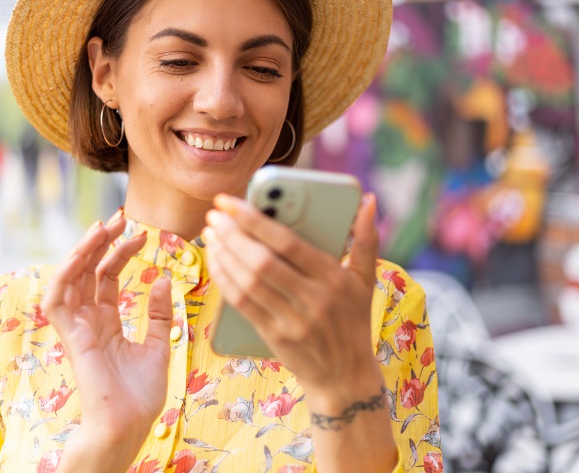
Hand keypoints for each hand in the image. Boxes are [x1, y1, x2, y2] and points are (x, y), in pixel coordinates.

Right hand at [42, 214, 172, 452]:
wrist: (127, 427)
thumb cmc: (139, 396)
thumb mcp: (158, 346)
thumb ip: (159, 314)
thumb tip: (163, 279)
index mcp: (106, 324)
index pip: (108, 278)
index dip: (121, 254)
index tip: (142, 235)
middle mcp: (88, 322)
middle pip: (88, 273)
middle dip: (101, 243)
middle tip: (118, 218)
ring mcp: (77, 329)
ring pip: (69, 279)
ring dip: (83, 250)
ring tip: (102, 227)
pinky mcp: (71, 337)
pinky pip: (57, 300)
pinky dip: (65, 274)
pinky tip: (84, 252)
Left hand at [203, 193, 381, 399]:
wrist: (345, 378)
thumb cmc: (353, 320)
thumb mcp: (366, 281)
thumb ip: (365, 238)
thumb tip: (367, 200)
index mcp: (335, 278)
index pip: (288, 242)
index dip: (255, 220)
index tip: (231, 202)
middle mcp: (314, 300)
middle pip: (262, 261)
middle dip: (232, 234)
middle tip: (214, 213)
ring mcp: (293, 321)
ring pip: (248, 281)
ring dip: (224, 254)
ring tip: (211, 232)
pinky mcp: (275, 337)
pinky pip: (242, 303)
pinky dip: (225, 279)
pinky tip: (216, 261)